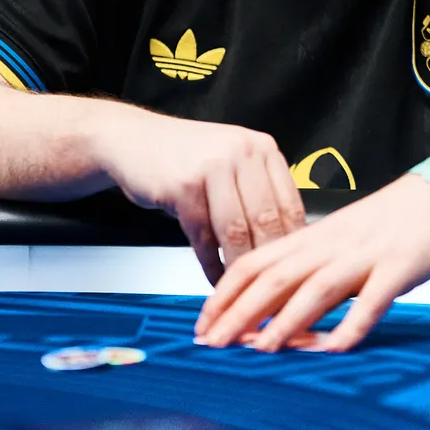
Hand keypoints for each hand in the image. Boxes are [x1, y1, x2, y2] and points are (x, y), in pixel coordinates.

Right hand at [94, 109, 304, 283]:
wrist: (135, 140)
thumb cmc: (188, 158)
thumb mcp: (233, 163)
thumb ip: (260, 193)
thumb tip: (288, 243)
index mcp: (263, 149)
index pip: (291, 204)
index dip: (294, 244)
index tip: (292, 271)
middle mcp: (242, 153)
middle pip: (266, 219)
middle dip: (268, 261)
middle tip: (271, 290)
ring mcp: (212, 167)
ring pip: (236, 231)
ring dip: (239, 267)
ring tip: (242, 289)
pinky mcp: (183, 186)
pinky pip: (202, 236)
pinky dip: (210, 264)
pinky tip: (215, 279)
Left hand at [192, 174, 429, 352]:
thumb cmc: (385, 223)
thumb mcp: (335, 241)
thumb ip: (306, 270)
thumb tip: (269, 310)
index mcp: (312, 237)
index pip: (257, 262)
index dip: (225, 293)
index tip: (202, 323)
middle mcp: (331, 245)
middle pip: (277, 277)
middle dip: (241, 312)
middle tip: (214, 343)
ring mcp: (365, 256)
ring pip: (318, 288)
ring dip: (287, 320)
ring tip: (261, 348)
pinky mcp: (398, 268)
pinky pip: (373, 299)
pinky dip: (353, 323)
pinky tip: (336, 347)